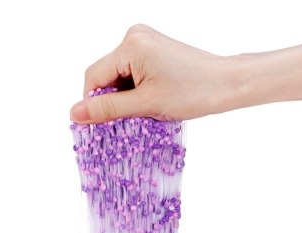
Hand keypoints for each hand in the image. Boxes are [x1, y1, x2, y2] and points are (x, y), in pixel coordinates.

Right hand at [70, 23, 301, 123]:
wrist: (226, 84)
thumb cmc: (192, 93)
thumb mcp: (145, 105)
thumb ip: (107, 109)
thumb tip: (74, 114)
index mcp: (130, 45)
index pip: (93, 77)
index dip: (95, 104)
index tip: (104, 126)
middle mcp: (133, 36)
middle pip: (105, 75)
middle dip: (113, 100)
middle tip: (131, 120)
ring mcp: (144, 40)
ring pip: (118, 76)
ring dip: (125, 97)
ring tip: (146, 110)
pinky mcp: (153, 48)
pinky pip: (132, 72)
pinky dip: (135, 90)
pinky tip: (151, 100)